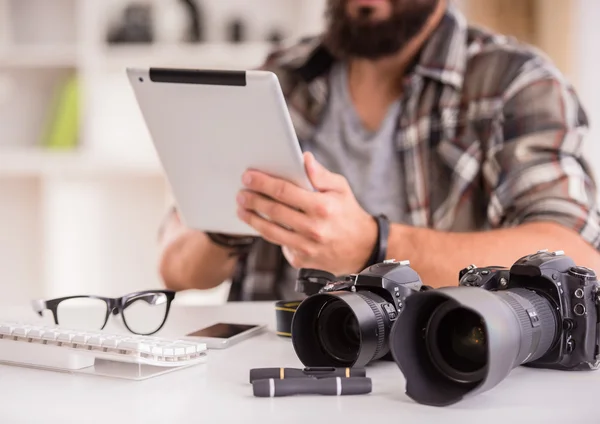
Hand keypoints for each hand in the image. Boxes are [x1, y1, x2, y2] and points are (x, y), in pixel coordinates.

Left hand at [236, 152, 376, 274]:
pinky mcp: (301, 260)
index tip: (248, 176)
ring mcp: (306, 247)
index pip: (285, 192)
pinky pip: (279, 245)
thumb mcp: (341, 188)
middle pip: (273, 211)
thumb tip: (304, 158)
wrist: (362, 248)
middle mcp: (314, 229)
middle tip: (241, 193)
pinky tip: (261, 224)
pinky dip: (269, 234)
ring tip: (242, 208)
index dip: (263, 183)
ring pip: (270, 232)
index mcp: (323, 207)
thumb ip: (320, 174)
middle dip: (253, 200)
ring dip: (252, 219)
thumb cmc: (348, 213)